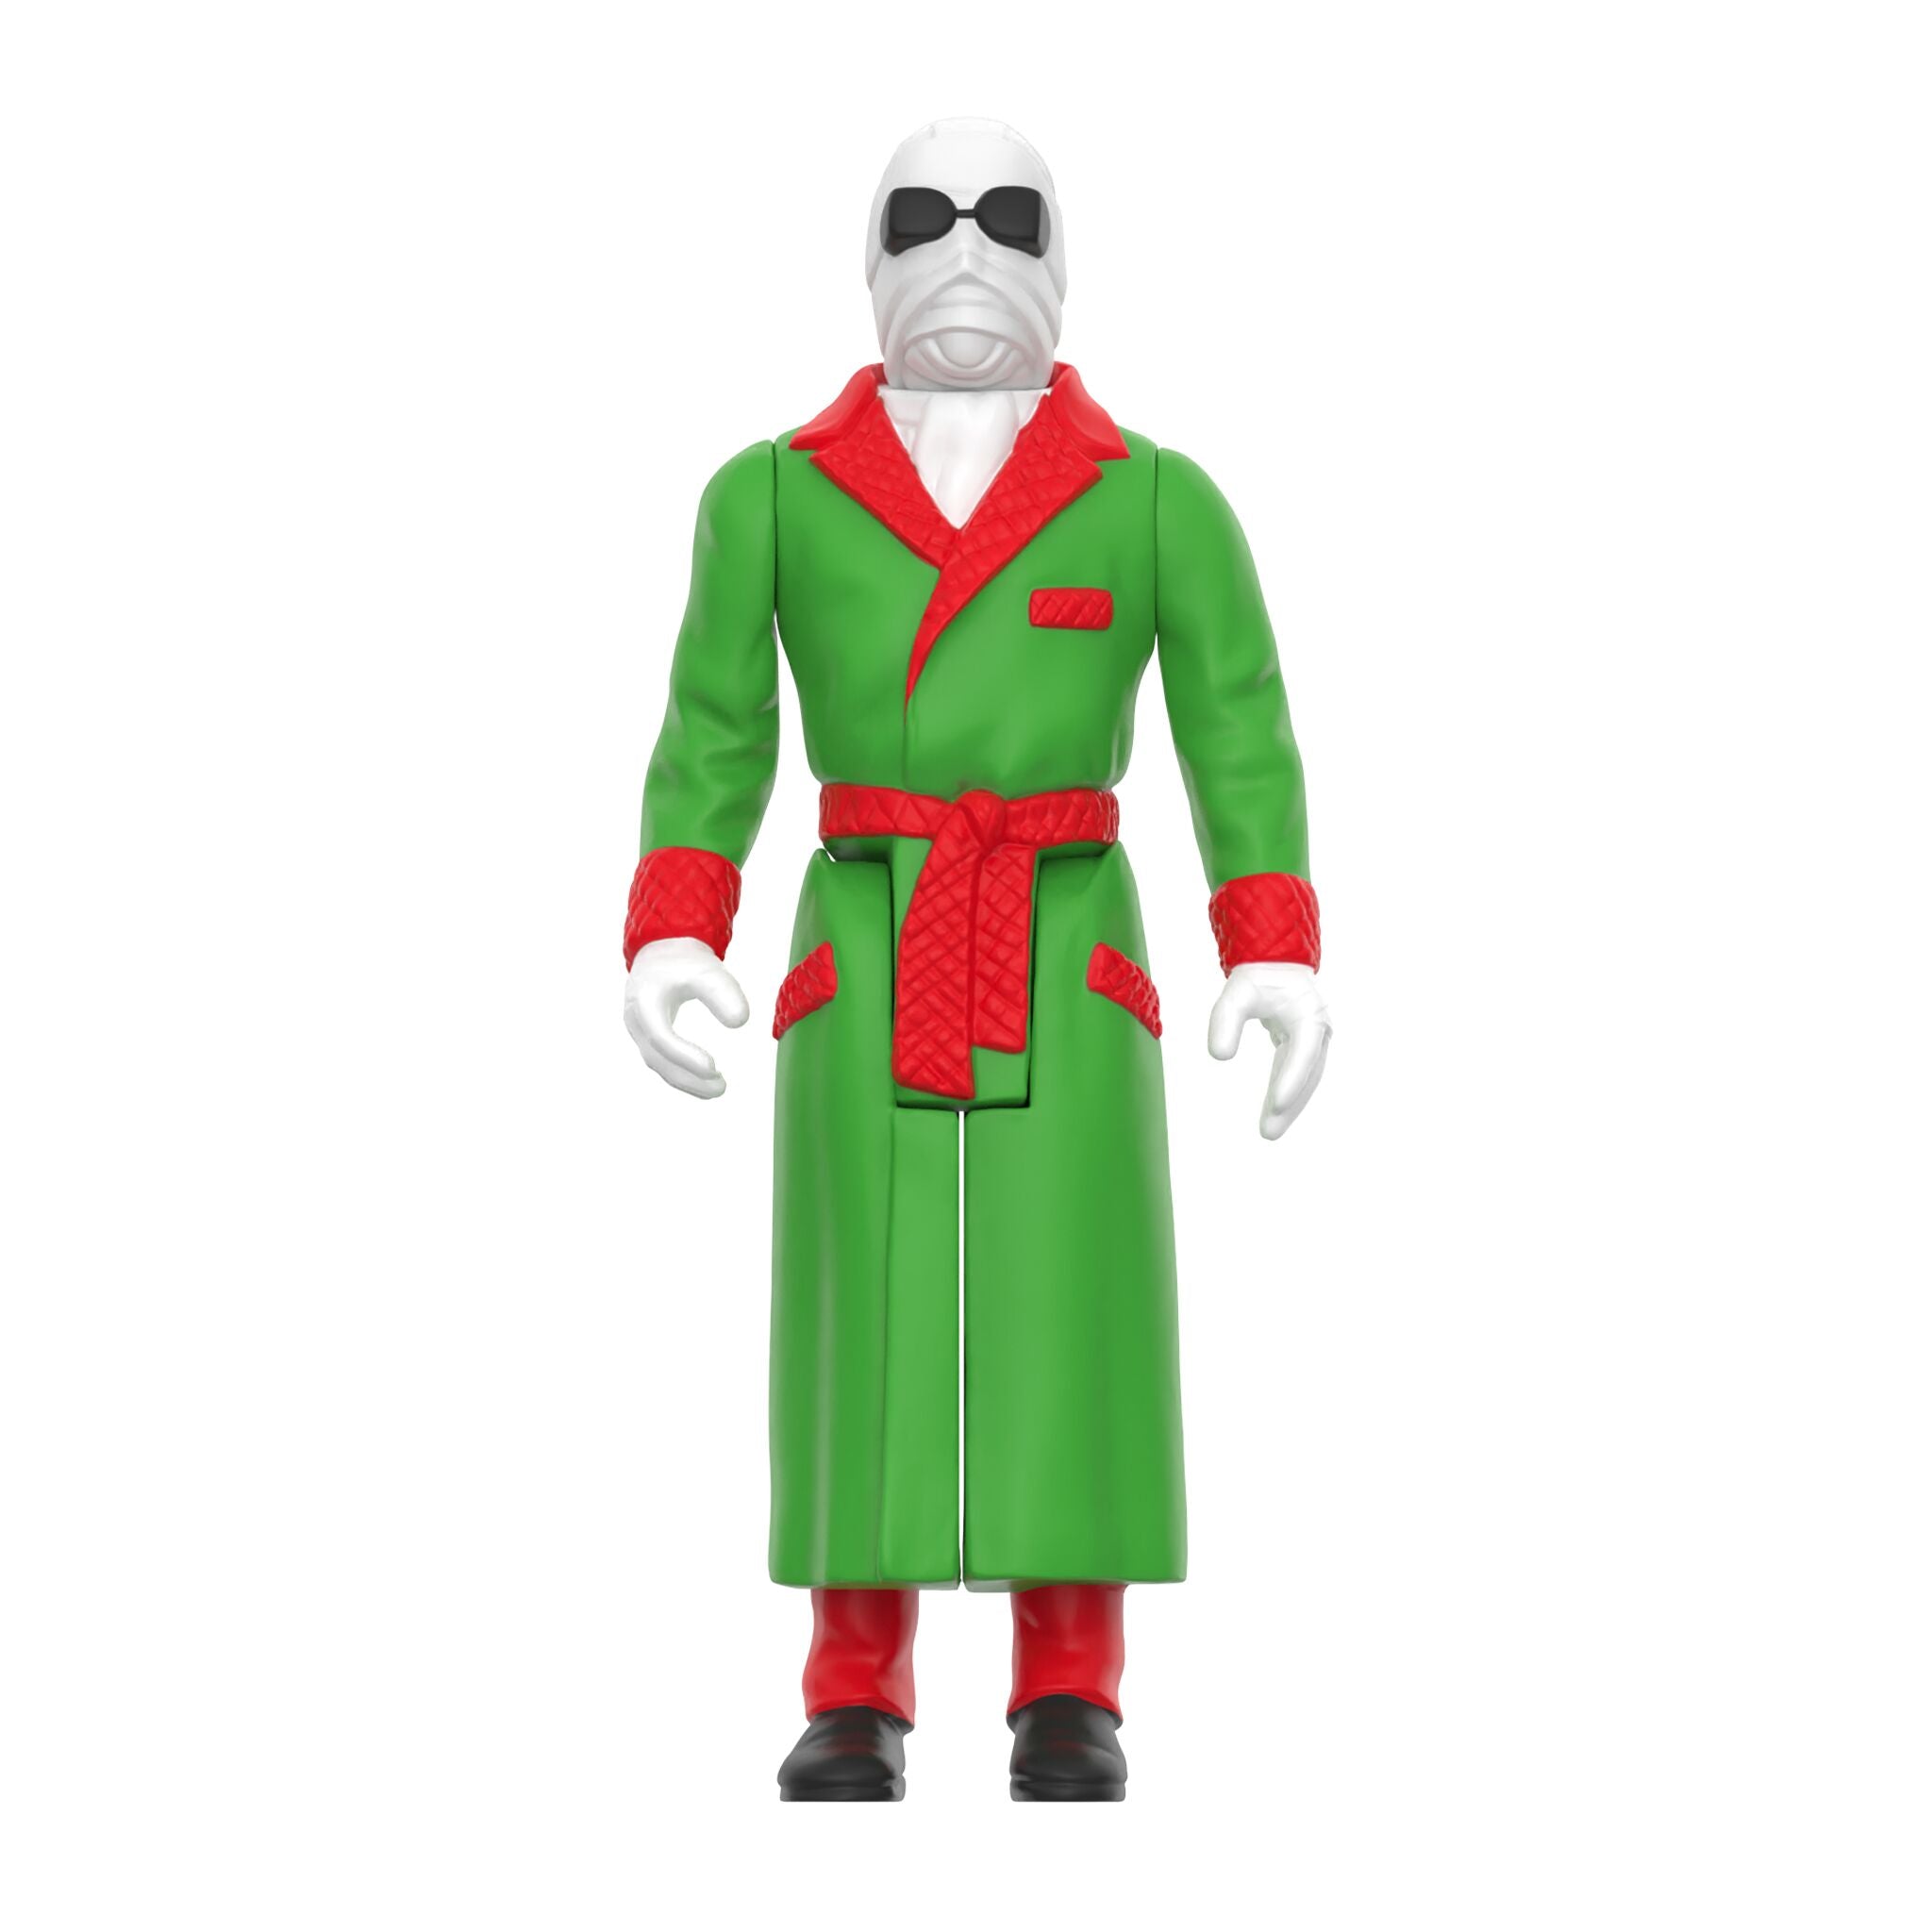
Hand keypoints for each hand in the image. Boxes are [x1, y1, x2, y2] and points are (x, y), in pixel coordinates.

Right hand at [623, 937, 749, 1098]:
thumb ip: (723, 993)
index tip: (714, 1067)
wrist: (661, 953)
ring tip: (718, 1089)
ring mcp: (638, 1031)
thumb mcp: (708, 970)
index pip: (661, 1037)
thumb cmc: (685, 962)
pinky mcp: (646, 1037)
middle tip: (721, 1088)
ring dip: (686, 1081)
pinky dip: (681, 1075)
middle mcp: (635, 1019)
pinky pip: (661, 1062)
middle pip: (657, 1058)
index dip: (685, 1056)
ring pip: (658, 1065)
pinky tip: (705, 1083)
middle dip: (688, 1077)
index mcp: (645, 1000)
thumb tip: (740, 1022)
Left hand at [1207, 961, 1330, 1140]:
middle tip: (1268, 1133)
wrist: (1276, 965)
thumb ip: (1225, 1021)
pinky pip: (1296, 1076)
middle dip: (1289, 1104)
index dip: (1291, 1079)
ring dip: (1289, 1107)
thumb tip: (1219, 1056)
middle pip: (1307, 1074)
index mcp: (1308, 1013)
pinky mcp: (1305, 1048)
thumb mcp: (1235, 994)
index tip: (1275, 1104)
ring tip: (1269, 1132)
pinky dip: (1285, 1095)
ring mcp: (1315, 1041)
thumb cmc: (1256, 979)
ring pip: (1305, 1080)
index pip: (1303, 1051)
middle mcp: (1318, 1030)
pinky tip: (1272, 1115)